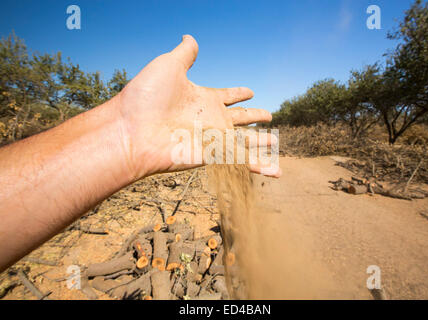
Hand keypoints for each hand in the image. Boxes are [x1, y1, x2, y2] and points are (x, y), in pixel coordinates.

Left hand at [114, 35, 279, 179]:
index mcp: (204, 99)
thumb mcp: (169, 66)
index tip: (250, 92)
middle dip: (254, 117)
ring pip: (245, 141)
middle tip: (268, 115)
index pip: (228, 96)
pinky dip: (262, 167)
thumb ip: (185, 54)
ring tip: (274, 141)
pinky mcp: (216, 155)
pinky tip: (277, 171)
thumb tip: (189, 37)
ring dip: (261, 142)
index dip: (239, 93)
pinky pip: (244, 162)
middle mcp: (211, 120)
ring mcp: (214, 139)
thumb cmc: (146, 97)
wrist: (133, 130)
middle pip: (240, 118)